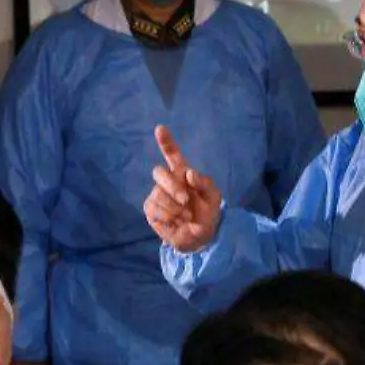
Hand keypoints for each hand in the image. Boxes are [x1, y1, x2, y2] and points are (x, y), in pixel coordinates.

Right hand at [146, 126, 222, 252]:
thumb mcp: (213, 196)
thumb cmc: (208, 211)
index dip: (165, 141)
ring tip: (187, 216)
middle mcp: (167, 181)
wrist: (201, 236)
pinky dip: (169, 216)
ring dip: (175, 208)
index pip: (171, 154)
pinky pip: (154, 209)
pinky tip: (177, 221)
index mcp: (182, 173)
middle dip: (172, 186)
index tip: (160, 128)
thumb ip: (204, 183)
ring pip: (158, 194)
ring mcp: (157, 195)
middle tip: (186, 200)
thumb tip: (188, 173)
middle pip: (159, 172)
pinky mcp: (151, 210)